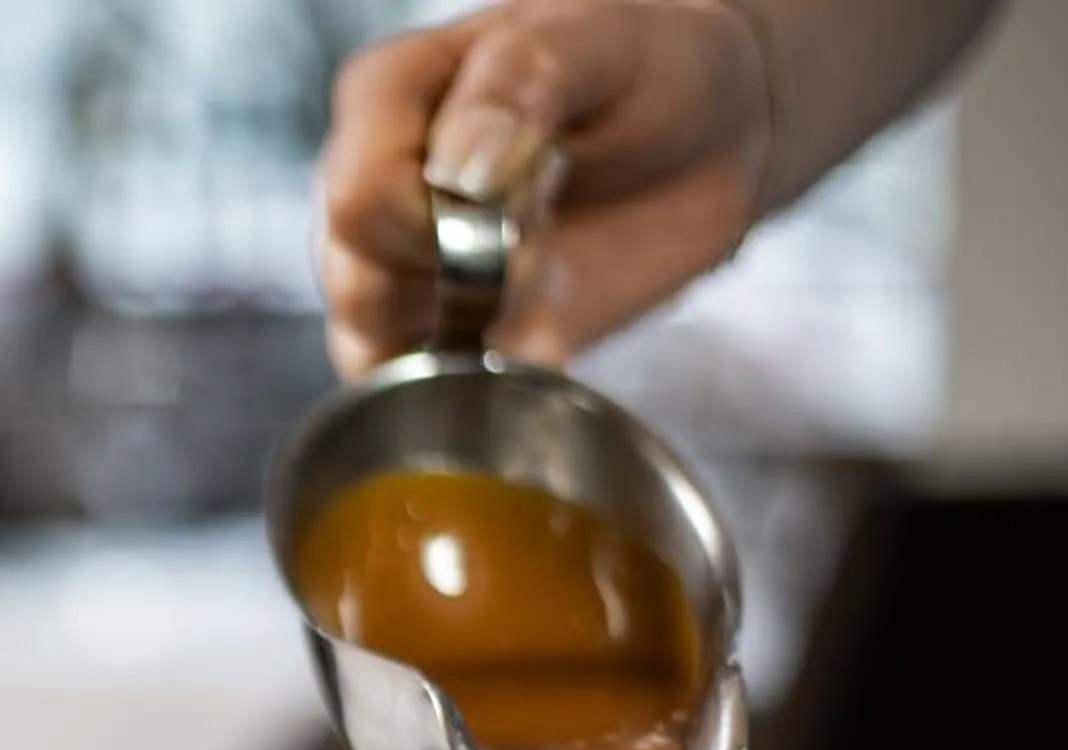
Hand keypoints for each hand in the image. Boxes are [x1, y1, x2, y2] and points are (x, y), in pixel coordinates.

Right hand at [317, 0, 774, 376]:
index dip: (443, 223)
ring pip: (375, 348)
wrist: (710, 137)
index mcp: (386, 98)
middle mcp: (370, 188)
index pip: (359, 199)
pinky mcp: (438, 335)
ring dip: (483, 329)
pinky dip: (492, 383)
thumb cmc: (647, 63)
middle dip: (474, 278)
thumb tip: (457, 170)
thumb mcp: (598, 37)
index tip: (535, 190)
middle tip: (547, 232)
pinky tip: (547, 331)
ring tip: (548, 273)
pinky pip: (423, 395)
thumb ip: (520, 83)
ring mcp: (394, 270)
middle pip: (358, 284)